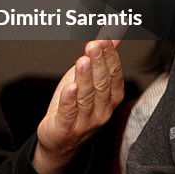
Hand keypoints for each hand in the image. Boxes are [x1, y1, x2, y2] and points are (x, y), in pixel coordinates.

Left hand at [33, 39, 123, 173]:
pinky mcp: (65, 128)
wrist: (59, 138)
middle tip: (94, 45)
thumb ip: (103, 58)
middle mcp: (101, 110)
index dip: (109, 57)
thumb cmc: (75, 105)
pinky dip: (69, 100)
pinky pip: (68, 113)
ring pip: (86, 98)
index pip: (113, 75)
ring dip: (84, 78)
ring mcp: (84, 121)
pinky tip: (69, 87)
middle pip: (102, 85)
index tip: (104, 39)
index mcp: (110, 98)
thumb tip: (114, 34)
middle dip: (98, 64)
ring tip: (82, 61)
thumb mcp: (88, 78)